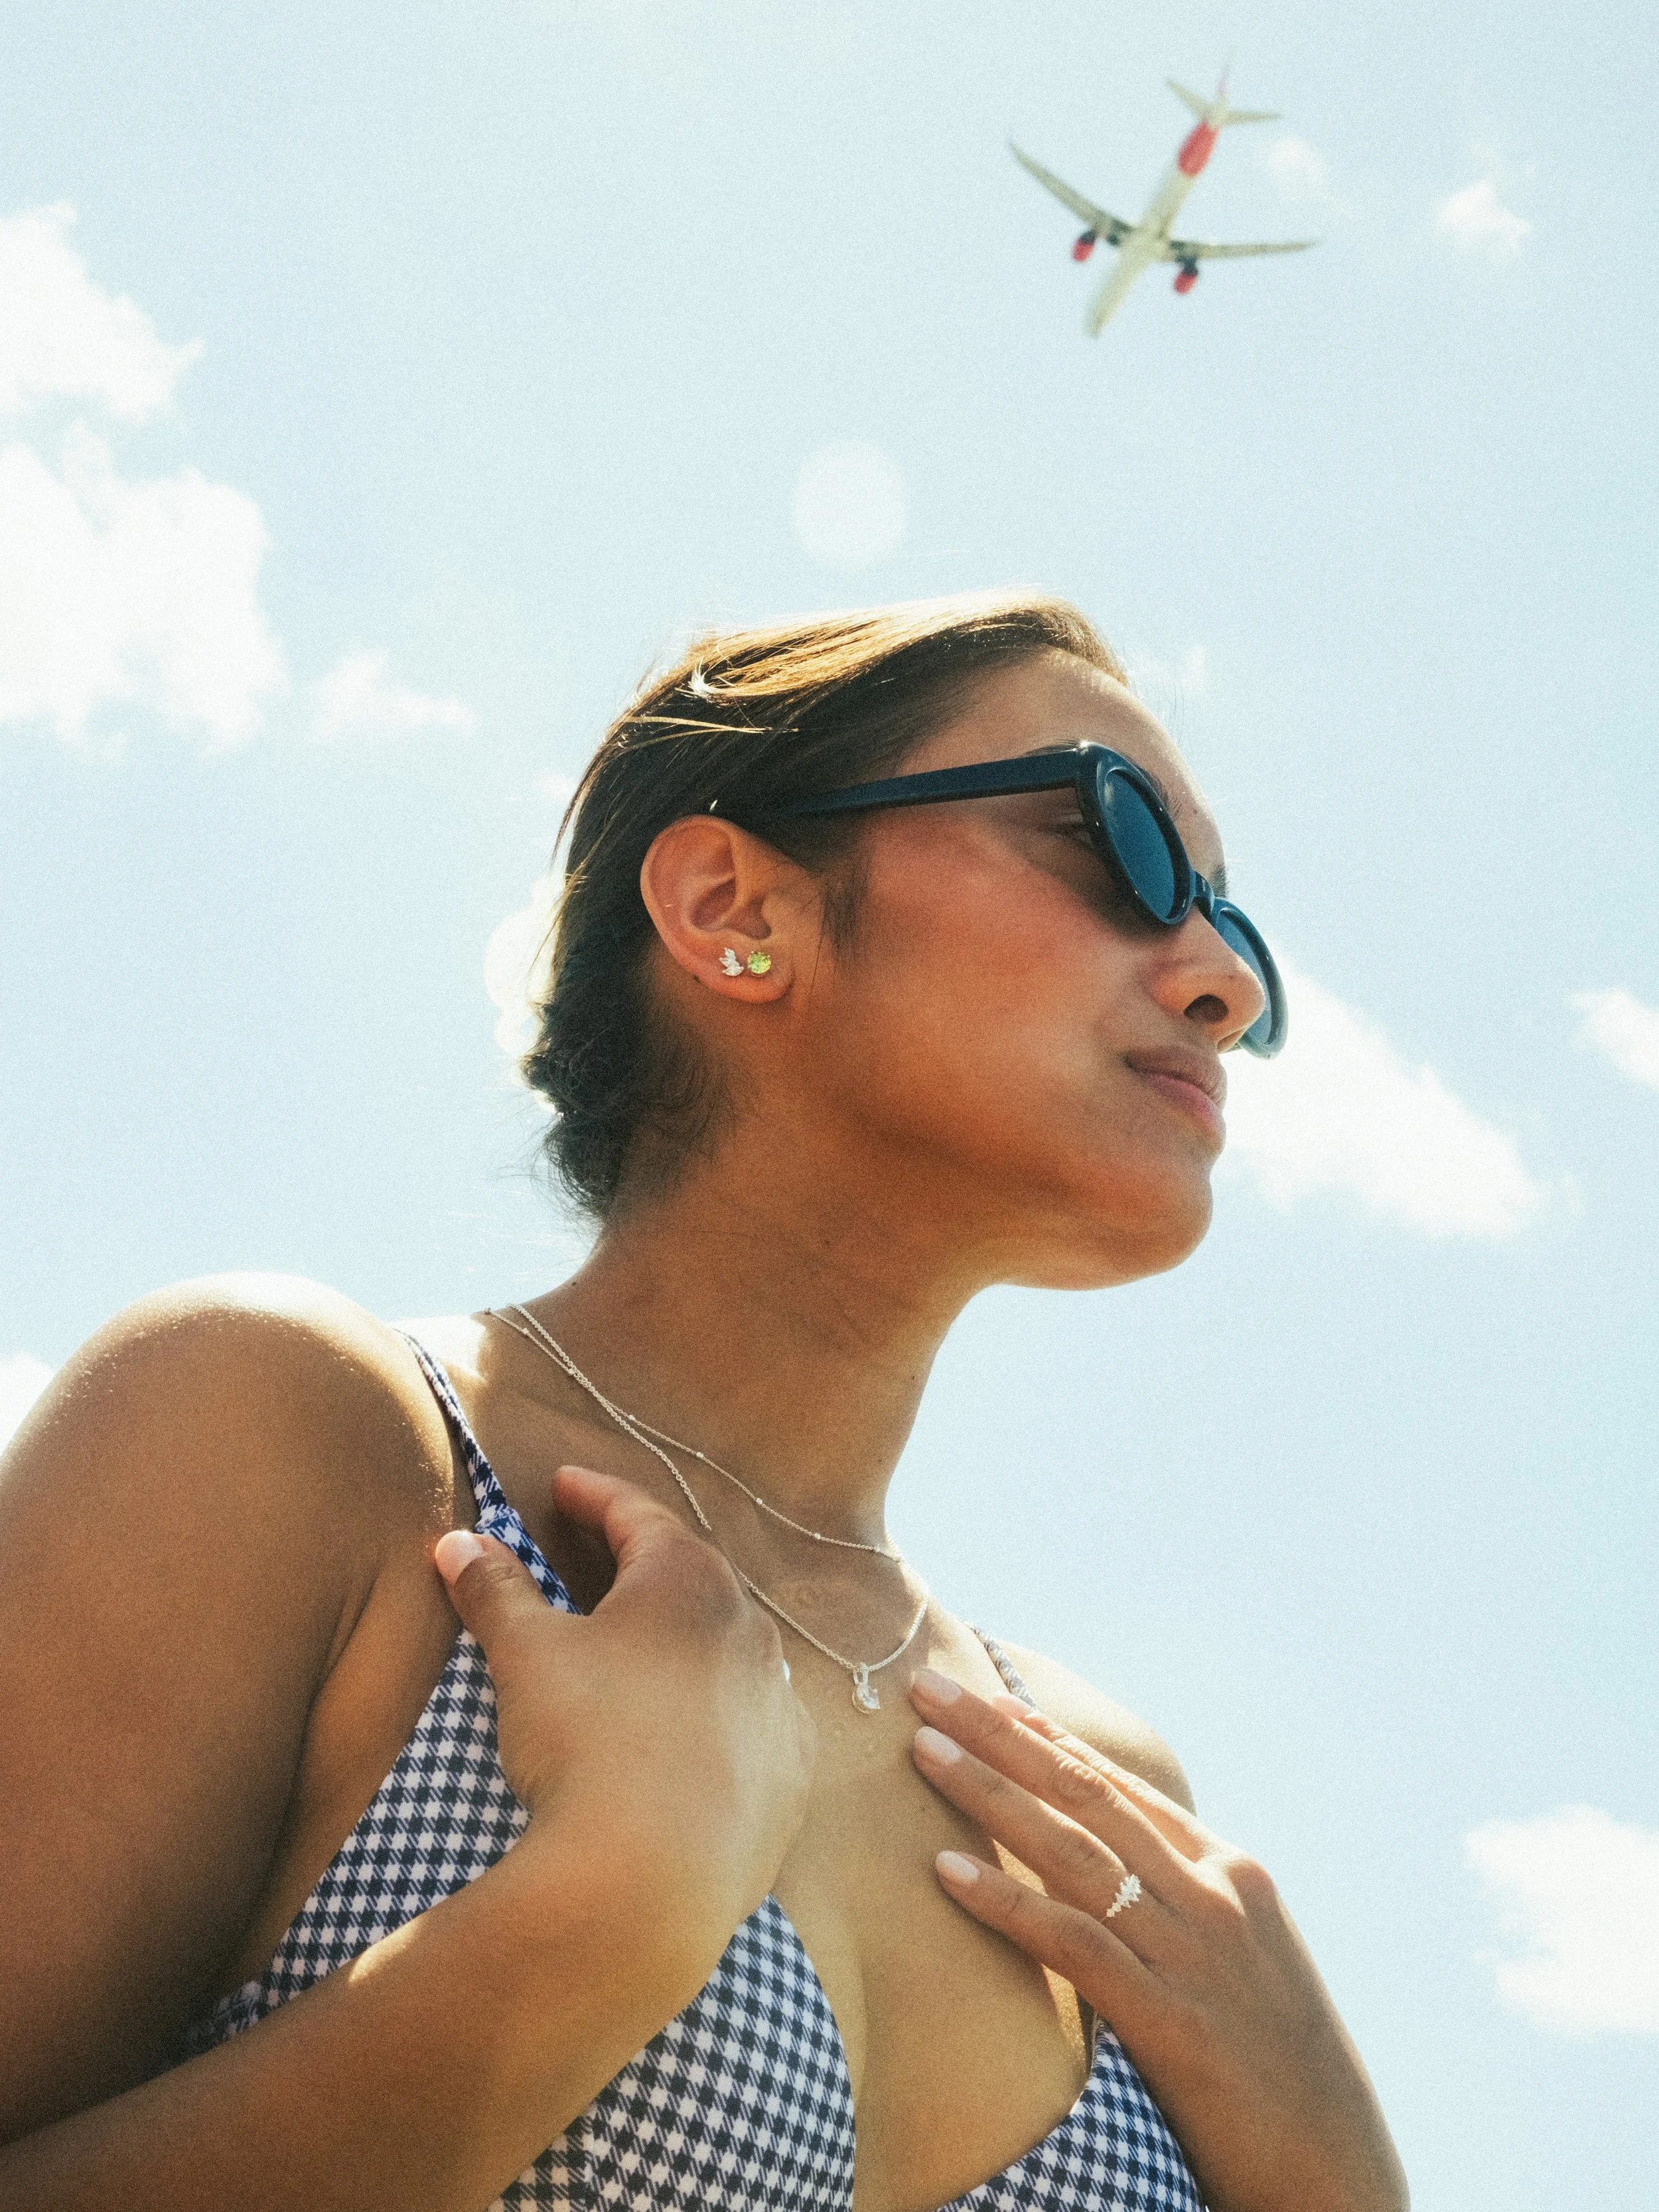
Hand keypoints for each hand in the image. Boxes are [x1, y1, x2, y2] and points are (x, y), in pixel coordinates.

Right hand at [436, 1465, 813, 1941]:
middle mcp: (751, 1629)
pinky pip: (754, 1722)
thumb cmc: (584, 1742)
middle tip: (604, 1554)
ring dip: (687, 1639)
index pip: (637, 1514)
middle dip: (644, 1562)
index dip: (594, 1496)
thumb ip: (496, 1591)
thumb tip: (460, 1543)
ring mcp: (779, 1704)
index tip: (565, 1486)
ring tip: (643, 1645)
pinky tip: (695, 1729)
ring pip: (729, 1648)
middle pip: (691, 1576)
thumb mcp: (525, 1654)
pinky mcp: (791, 1775)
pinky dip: (720, 1712)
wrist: (650, 1881)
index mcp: (689, 1581)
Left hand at [908, 1672, 1407, 2211]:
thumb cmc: (1279, 2077)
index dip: (1048, 1739)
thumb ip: (1181, 1912)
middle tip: (929, 1687)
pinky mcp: (1175, 2026)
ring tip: (923, 1750)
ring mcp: (1198, 1955)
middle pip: (1086, 1794)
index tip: (987, 1699)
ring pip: (1073, 1851)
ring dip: (990, 1793)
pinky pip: (1075, 1946)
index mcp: (1234, 1874)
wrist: (1340, 2176)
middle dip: (1002, 1735)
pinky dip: (1008, 1903)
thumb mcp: (1239, 1967)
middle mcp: (1217, 1895)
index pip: (1122, 1788)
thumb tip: (1105, 1879)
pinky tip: (946, 1873)